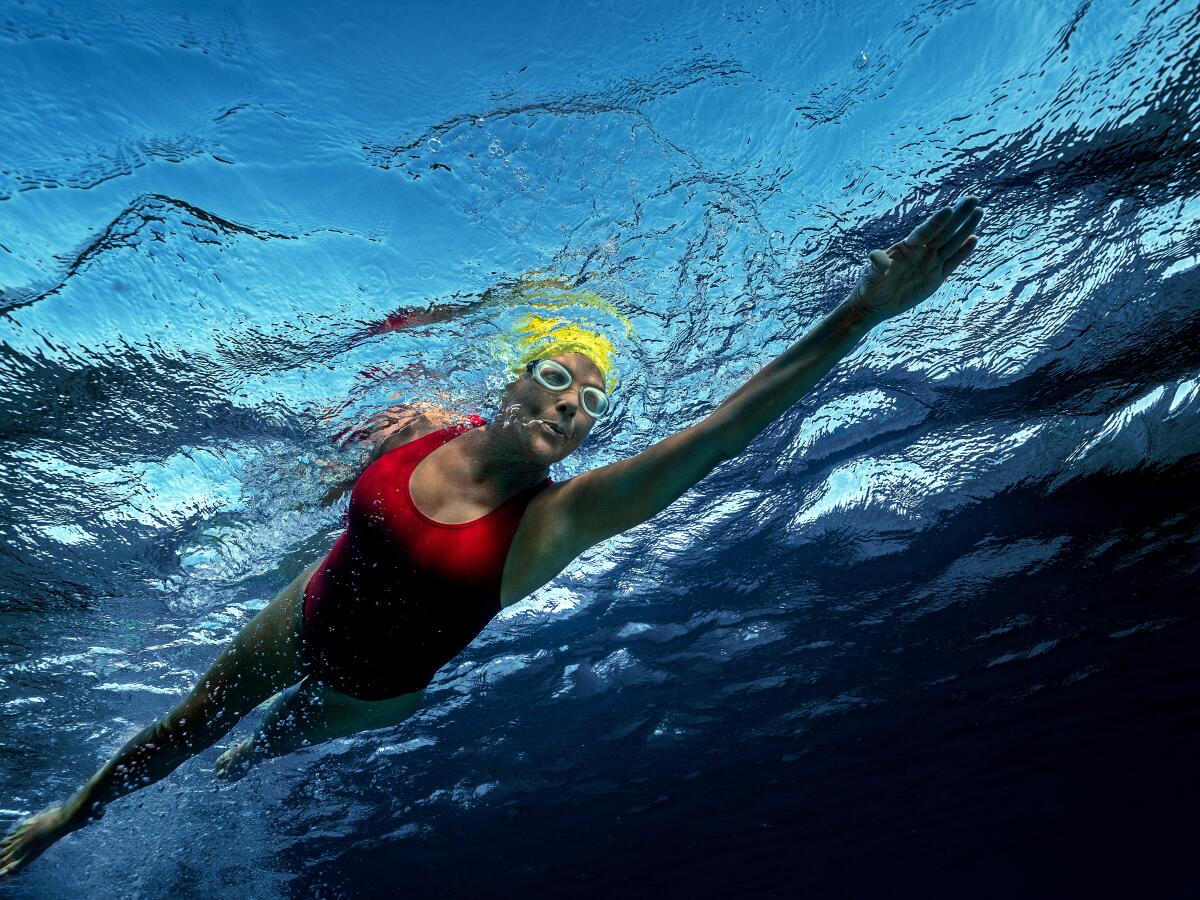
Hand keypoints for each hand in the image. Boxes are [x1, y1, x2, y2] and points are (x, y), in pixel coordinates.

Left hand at [847, 195, 982, 326]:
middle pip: (943, 231)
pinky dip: (963, 251)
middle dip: (958, 216)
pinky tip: (974, 238)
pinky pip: (953, 262)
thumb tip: (875, 257)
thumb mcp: (871, 277)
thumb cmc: (870, 286)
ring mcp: (930, 263)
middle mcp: (921, 252)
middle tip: (972, 199)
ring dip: (965, 228)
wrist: (876, 303)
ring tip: (979, 211)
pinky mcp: (937, 277)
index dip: (936, 222)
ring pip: (952, 243)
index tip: (949, 209)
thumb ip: (876, 266)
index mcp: (906, 248)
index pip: (924, 232)